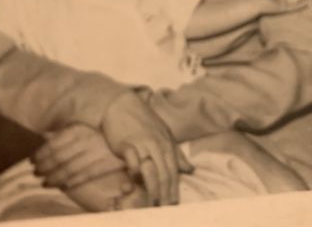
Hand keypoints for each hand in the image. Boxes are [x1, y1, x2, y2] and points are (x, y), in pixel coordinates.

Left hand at [32, 124, 125, 187]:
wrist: (130, 136)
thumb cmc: (100, 133)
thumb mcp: (83, 128)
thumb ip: (66, 133)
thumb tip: (44, 137)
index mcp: (80, 128)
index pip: (55, 143)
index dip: (41, 153)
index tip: (32, 160)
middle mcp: (88, 139)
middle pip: (60, 156)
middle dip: (45, 166)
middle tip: (36, 173)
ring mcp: (98, 151)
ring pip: (71, 167)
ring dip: (56, 177)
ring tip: (45, 182)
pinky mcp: (108, 163)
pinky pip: (87, 175)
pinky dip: (73, 182)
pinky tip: (63, 186)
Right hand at [100, 91, 192, 205]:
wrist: (121, 105)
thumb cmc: (142, 121)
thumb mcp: (163, 135)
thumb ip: (176, 153)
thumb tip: (190, 169)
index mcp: (167, 143)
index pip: (173, 170)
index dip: (174, 188)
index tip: (174, 203)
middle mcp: (157, 145)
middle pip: (164, 173)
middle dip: (166, 193)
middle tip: (165, 207)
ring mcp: (142, 144)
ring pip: (151, 170)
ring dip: (153, 188)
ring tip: (154, 202)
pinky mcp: (126, 144)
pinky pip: (132, 160)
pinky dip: (135, 171)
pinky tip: (136, 179)